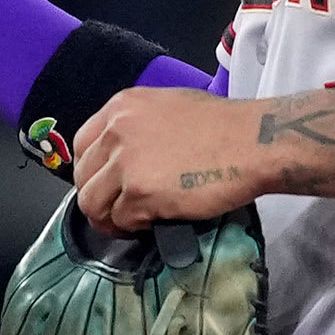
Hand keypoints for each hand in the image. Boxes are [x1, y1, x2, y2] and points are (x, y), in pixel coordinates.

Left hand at [74, 87, 263, 233]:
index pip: (81, 145)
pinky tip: (153, 223)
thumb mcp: (167, 107)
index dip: (91, 171)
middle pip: (83, 178)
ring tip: (132, 223)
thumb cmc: (222, 125)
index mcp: (120, 107)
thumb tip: (123, 153)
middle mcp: (115, 132)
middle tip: (118, 211)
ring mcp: (125, 163)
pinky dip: (134, 227)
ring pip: (93, 204)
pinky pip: (121, 220)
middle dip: (98, 198)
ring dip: (110, 218)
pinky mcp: (140, 194)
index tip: (105, 185)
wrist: (252, 141)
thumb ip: (137, 125)